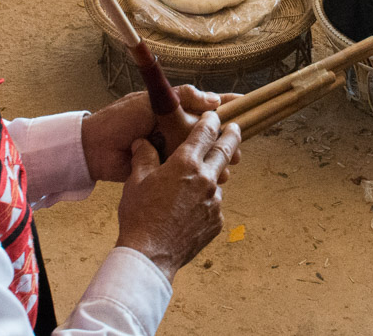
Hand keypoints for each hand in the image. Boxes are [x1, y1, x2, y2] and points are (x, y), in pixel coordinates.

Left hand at [81, 86, 223, 182]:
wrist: (93, 149)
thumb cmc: (120, 120)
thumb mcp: (150, 102)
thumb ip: (182, 97)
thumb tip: (214, 100)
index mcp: (174, 109)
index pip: (206, 104)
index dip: (227, 104)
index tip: (247, 104)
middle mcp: (175, 128)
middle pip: (209, 133)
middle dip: (226, 140)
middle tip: (237, 151)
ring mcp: (170, 148)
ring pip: (201, 154)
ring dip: (215, 162)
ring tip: (226, 170)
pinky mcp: (164, 168)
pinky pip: (186, 171)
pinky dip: (199, 176)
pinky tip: (212, 182)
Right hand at [115, 113, 240, 279]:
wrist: (149, 256)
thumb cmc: (139, 215)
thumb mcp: (136, 181)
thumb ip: (144, 157)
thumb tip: (142, 142)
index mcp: (186, 163)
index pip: (205, 132)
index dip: (211, 121)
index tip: (214, 115)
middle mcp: (205, 179)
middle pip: (225, 150)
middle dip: (232, 136)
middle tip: (236, 128)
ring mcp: (214, 201)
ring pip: (217, 181)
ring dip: (211, 177)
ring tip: (195, 184)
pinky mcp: (216, 221)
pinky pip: (213, 205)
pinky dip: (204, 202)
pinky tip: (189, 210)